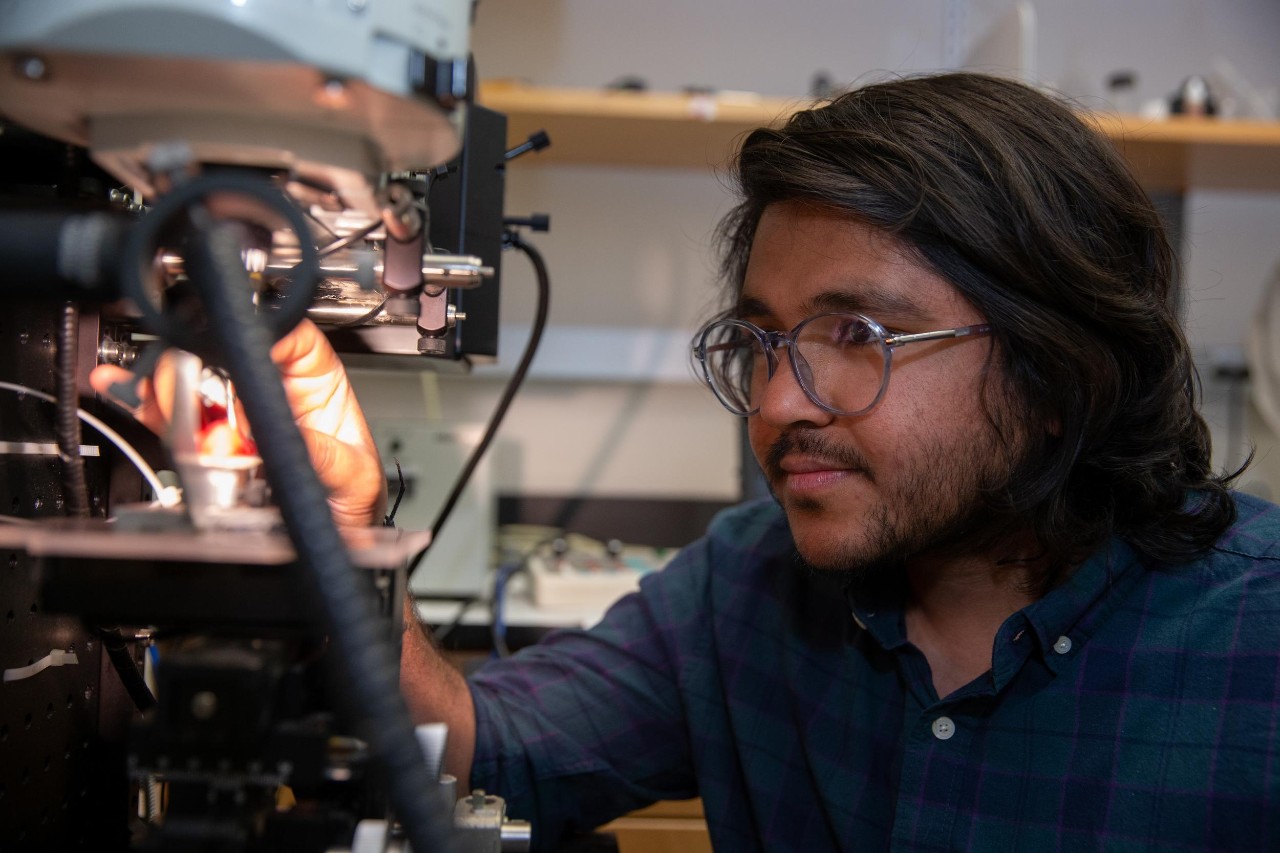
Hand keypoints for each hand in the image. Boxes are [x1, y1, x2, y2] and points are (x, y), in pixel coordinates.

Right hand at [89, 320, 386, 527]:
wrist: (331, 538)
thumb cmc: (351, 499)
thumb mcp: (352, 475)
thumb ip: (320, 453)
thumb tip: (276, 432)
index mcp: (314, 381)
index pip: (285, 333)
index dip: (258, 336)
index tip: (237, 357)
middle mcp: (270, 387)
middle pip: (223, 350)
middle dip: (202, 373)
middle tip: (197, 406)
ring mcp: (233, 411)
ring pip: (189, 380)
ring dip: (170, 394)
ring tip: (172, 418)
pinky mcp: (205, 438)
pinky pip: (168, 415)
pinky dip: (143, 404)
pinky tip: (124, 391)